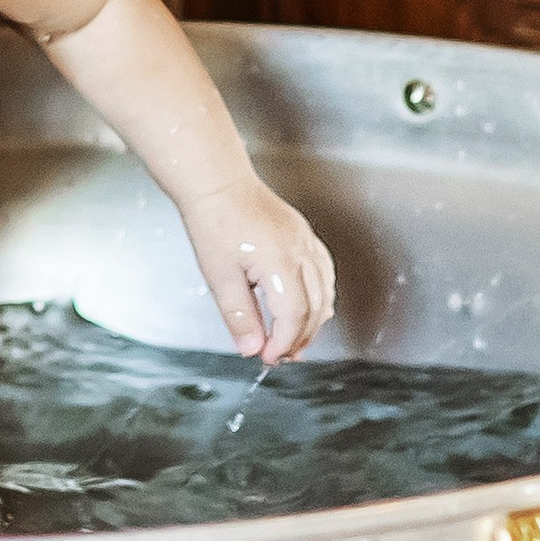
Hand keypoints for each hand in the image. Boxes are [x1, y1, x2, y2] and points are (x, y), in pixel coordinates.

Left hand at [183, 180, 334, 362]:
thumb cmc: (214, 222)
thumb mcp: (219, 277)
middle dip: (299, 338)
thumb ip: (240, 317)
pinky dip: (319, 297)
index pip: (294, 316)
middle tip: (279, 355)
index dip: (283, 343)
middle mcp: (300, 250)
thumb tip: (251, 349)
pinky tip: (307, 308)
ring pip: (325, 292)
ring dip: (312, 321)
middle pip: (314, 308)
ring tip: (292, 340)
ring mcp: (306, 241)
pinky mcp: (305, 235)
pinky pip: (324, 273)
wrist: (217, 183)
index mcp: (279, 260)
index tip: (267, 357)